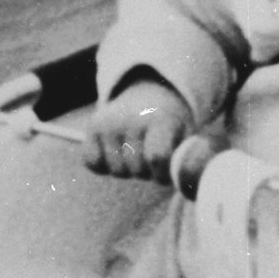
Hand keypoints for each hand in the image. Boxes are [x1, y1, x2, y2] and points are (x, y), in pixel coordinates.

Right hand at [71, 84, 189, 180]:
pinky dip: (103, 165)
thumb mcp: (187, 135)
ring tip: (135, 153)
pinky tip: (116, 153)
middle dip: (147, 172)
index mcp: (160, 119)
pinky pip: (92, 163)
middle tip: (151, 158)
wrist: (149, 93)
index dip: (162, 174)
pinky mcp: (91, 127)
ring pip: (116, 171)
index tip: (165, 173)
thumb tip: (187, 184)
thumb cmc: (171, 125)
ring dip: (128, 170)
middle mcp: (131, 118)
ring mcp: (109, 122)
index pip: (157, 157)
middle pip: (137, 169)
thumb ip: (187, 160)